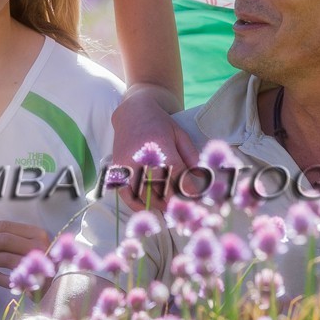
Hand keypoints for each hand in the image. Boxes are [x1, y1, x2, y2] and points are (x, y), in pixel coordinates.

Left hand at [0, 220, 52, 287]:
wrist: (60, 284)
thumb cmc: (41, 261)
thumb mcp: (31, 243)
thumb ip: (11, 237)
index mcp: (37, 233)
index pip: (6, 226)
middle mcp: (38, 247)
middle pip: (4, 239)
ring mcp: (36, 265)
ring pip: (5, 257)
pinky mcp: (33, 283)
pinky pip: (8, 279)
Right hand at [110, 93, 199, 210]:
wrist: (133, 113)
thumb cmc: (161, 124)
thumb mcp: (181, 136)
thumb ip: (191, 157)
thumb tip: (202, 181)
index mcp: (160, 146)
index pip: (177, 175)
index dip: (188, 190)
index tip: (197, 199)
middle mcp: (141, 157)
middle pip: (161, 188)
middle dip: (177, 200)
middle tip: (186, 207)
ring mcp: (127, 164)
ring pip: (145, 195)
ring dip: (160, 204)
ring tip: (171, 206)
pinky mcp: (117, 170)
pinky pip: (127, 195)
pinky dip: (139, 205)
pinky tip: (151, 206)